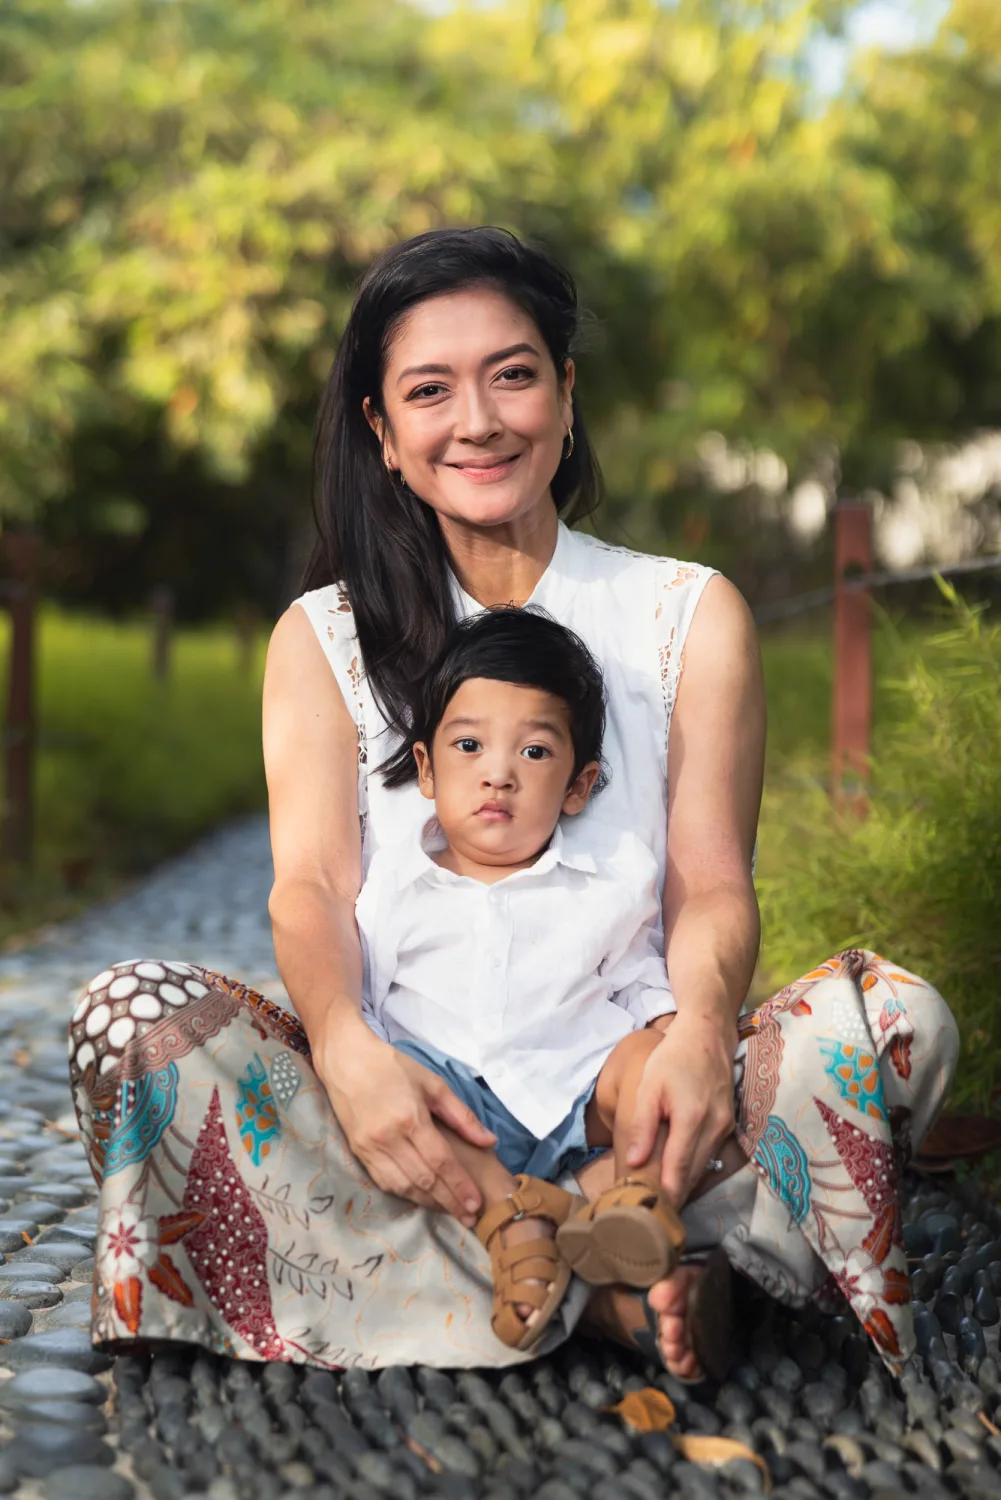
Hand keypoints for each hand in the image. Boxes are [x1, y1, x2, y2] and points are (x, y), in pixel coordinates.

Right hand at [314, 1019, 496, 1225]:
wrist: (345, 1060)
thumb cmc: (392, 1067)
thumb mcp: (432, 1083)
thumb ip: (461, 1116)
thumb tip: (489, 1142)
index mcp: (410, 1118)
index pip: (441, 1161)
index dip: (460, 1185)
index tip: (476, 1203)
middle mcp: (389, 1138)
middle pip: (424, 1179)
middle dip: (449, 1201)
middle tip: (469, 1218)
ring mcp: (370, 1148)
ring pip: (404, 1186)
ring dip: (429, 1202)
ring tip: (450, 1211)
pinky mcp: (358, 1152)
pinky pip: (385, 1182)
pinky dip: (406, 1194)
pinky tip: (422, 1198)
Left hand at [624, 1012, 736, 1206]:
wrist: (707, 1035)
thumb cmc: (673, 1058)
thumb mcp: (649, 1086)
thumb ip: (643, 1125)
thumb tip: (635, 1161)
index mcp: (692, 1118)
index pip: (678, 1168)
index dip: (666, 1193)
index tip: (651, 1215)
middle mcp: (714, 1127)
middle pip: (693, 1173)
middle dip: (674, 1195)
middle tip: (652, 1217)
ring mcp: (725, 1127)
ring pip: (703, 1166)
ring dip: (685, 1184)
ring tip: (662, 1203)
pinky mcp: (728, 1123)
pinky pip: (709, 1154)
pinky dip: (694, 1167)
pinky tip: (678, 1176)